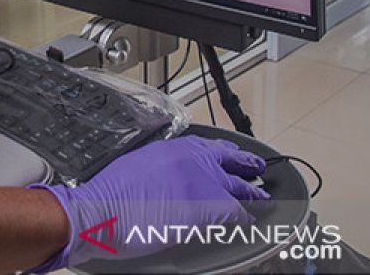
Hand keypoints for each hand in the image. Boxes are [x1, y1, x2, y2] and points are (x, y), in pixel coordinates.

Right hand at [28, 136, 267, 270]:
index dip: (223, 152)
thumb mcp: (136, 165)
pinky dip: (247, 218)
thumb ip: (158, 167)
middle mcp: (192, 159)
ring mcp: (204, 182)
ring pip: (239, 186)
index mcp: (173, 148)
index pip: (208, 146)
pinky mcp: (210, 207)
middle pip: (229, 160)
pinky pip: (239, 213)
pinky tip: (252, 222)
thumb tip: (166, 178)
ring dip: (252, 192)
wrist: (105, 209)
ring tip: (264, 197)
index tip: (230, 154)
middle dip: (246, 165)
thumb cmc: (111, 192)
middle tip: (257, 168)